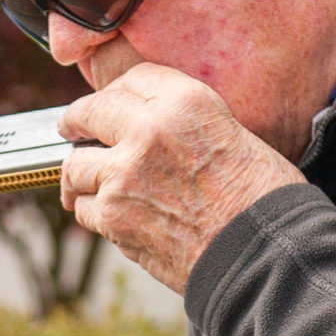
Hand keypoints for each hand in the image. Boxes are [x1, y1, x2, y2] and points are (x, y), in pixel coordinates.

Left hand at [58, 63, 301, 292]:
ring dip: (83, 177)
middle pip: (89, 113)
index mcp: (184, 101)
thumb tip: (143, 127)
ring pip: (76, 166)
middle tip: (70, 129)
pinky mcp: (112, 216)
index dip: (116, 93)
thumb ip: (183, 123)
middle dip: (77, 122)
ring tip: (91, 185)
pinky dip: (95, 214)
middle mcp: (148, 129)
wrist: (265, 255)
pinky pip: (85, 209)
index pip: (131, 80)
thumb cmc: (262, 201)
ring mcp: (123, 174)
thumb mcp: (232, 132)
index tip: (108, 103)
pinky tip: (115, 218)